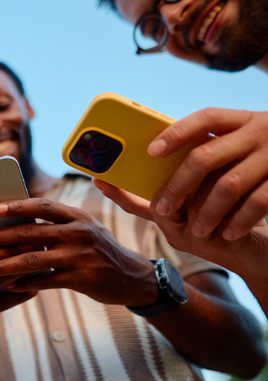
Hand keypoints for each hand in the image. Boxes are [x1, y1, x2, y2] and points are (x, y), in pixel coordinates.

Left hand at [0, 198, 156, 306]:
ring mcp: (80, 256)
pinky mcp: (81, 279)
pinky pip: (44, 281)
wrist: (134, 277)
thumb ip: (57, 223)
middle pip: (30, 233)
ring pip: (33, 259)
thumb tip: (17, 218)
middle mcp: (79, 232)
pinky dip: (23, 284)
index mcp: (77, 216)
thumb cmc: (100, 250)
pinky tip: (6, 287)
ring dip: (3, 265)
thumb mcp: (85, 228)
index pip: (43, 206)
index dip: (17, 207)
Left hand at [148, 108, 267, 240]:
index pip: (205, 118)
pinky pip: (258, 202)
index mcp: (245, 120)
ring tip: (198, 231)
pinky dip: (239, 220)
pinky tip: (228, 234)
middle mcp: (261, 131)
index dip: (177, 133)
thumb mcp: (248, 143)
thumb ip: (218, 149)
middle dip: (179, 185)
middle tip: (164, 208)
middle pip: (205, 156)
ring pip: (228, 184)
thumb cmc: (267, 159)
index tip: (152, 151)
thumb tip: (162, 162)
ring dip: (208, 211)